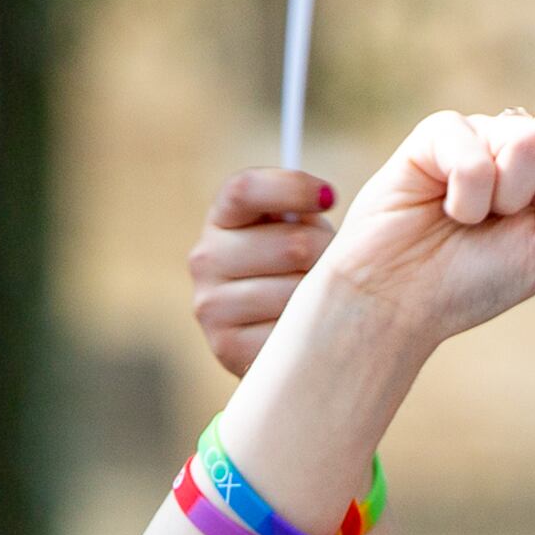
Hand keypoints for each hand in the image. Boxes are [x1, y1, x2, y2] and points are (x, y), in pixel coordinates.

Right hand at [192, 168, 339, 378]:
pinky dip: (309, 334)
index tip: (328, 197)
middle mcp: (205, 257)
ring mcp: (211, 304)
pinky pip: (291, 333)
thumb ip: (308, 210)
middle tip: (328, 269)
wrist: (282, 341)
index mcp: (222, 217)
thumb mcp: (302, 229)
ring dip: (323, 299)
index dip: (292, 188)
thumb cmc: (299, 270)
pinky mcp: (226, 346)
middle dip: (328, 255)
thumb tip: (328, 196)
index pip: (246, 189)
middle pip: (293, 245)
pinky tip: (302, 333)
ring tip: (316, 302)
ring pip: (297, 292)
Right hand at [296, 97, 534, 367]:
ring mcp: (483, 134)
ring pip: (531, 137)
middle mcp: (525, 146)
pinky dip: (468, 195)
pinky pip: (476, 149)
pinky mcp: (440, 132)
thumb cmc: (475, 282)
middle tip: (527, 211)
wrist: (402, 300)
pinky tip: (447, 210)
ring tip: (475, 221)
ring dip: (509, 195)